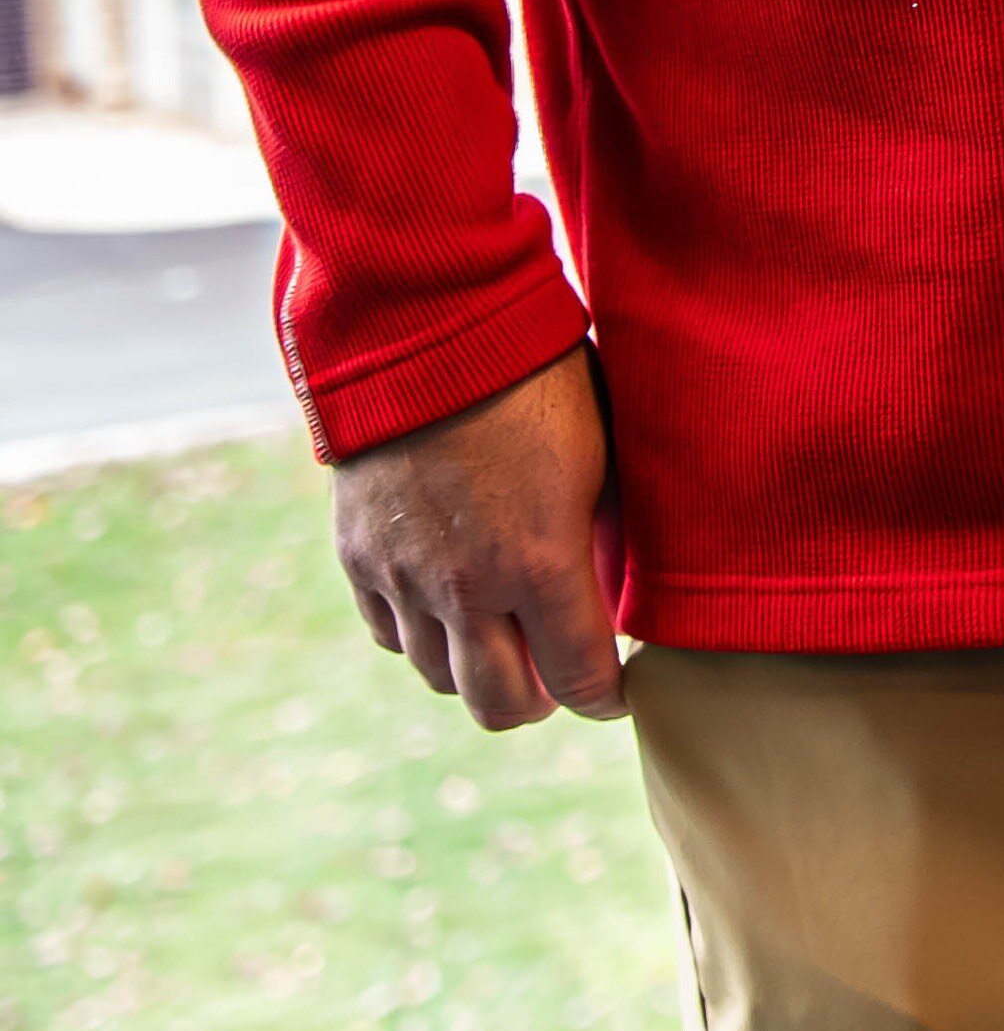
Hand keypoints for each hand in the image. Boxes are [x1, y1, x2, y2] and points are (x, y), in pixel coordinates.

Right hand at [328, 351, 624, 728]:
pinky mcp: (357, 556)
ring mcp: (403, 576)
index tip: (616, 686)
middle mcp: (465, 586)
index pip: (582, 681)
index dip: (606, 696)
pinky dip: (423, 632)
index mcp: (541, 563)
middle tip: (559, 669)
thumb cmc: (538, 379)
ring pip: (438, 676)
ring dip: (477, 666)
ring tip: (505, 629)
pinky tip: (449, 598)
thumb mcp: (601, 457)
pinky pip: (390, 633)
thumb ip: (608, 541)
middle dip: (541, 700)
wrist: (428, 323)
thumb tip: (620, 597)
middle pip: (501, 707)